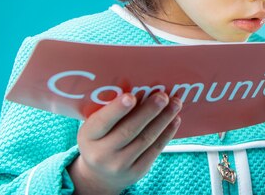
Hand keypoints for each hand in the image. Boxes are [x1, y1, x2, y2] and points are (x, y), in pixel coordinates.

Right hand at [67, 92, 181, 194]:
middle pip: (128, 130)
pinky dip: (167, 133)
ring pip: (145, 139)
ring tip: (175, 103)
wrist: (99, 176)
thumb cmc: (100, 140)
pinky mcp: (137, 171)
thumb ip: (110, 112)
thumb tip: (139, 88)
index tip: (131, 96)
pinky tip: (175, 119)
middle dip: (148, 111)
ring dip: (163, 119)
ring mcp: (120, 165)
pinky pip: (155, 149)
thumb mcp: (95, 128)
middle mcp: (101, 154)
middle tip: (163, 96)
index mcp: (88, 136)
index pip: (102, 122)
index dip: (117, 110)